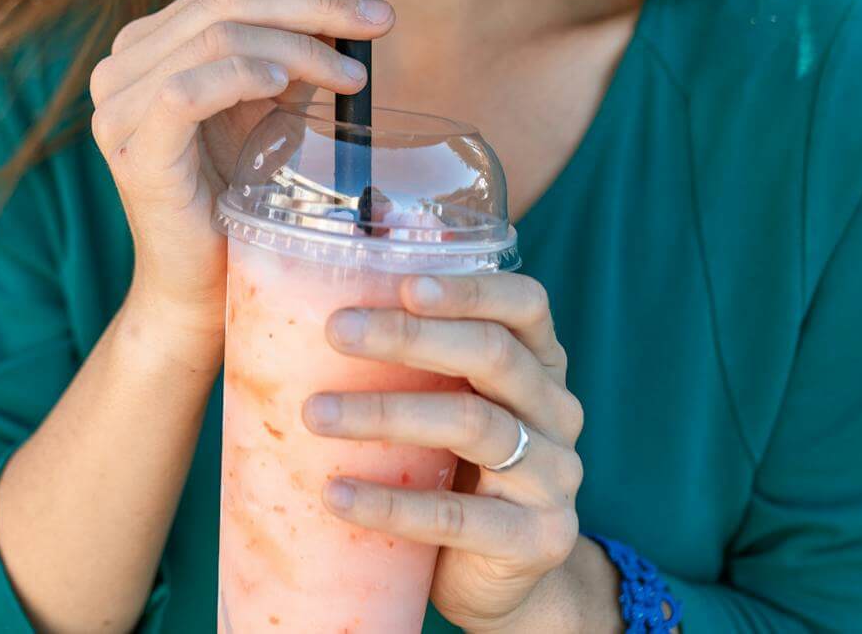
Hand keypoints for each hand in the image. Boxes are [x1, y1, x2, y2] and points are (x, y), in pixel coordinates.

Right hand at [87, 0, 389, 346]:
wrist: (201, 289)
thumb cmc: (238, 198)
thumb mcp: (272, 106)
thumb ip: (299, 45)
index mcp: (151, 43)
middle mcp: (123, 63)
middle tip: (379, 17)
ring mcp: (117, 105)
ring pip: (217, 35)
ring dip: (298, 43)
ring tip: (354, 72)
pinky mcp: (130, 147)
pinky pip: (186, 88)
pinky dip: (244, 75)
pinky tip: (288, 83)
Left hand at [301, 271, 596, 630]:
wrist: (499, 578)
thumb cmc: (456, 472)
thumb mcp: (447, 404)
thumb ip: (412, 362)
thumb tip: (305, 306)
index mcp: (540, 364)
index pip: (525, 304)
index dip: (470, 290)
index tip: (404, 283)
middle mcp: (556, 411)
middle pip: (494, 355)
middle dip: (410, 337)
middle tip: (338, 330)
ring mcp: (554, 475)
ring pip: (473, 424)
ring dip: (386, 413)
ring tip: (316, 412)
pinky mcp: (536, 538)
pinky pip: (455, 517)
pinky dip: (389, 503)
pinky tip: (335, 492)